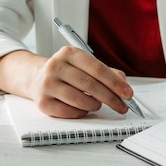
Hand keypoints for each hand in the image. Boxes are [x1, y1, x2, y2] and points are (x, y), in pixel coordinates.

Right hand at [0, 47, 133, 118]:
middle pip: (90, 85)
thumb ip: (107, 73)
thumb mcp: (85, 66)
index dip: (115, 83)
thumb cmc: (68, 73)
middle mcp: (56, 66)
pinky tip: (82, 108)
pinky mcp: (43, 102)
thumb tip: (123, 86)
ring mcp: (47, 84)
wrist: (37, 79)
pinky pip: (70, 112)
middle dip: (111, 98)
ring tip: (97, 104)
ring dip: (95, 106)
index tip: (128, 94)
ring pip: (81, 101)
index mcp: (69, 53)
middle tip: (122, 107)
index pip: (97, 69)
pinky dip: (82, 113)